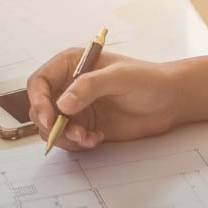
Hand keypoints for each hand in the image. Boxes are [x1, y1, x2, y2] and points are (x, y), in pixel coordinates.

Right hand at [26, 48, 181, 150]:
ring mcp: (78, 107)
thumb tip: (63, 103)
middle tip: (72, 133)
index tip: (50, 118)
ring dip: (66, 137)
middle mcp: (69, 86)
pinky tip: (96, 138)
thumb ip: (89, 86)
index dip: (38, 101)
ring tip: (88, 137)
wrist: (170, 100)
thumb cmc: (148, 79)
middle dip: (51, 124)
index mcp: (71, 64)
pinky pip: (69, 139)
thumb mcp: (119, 77)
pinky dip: (78, 143)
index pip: (39, 83)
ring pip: (53, 127)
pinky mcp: (87, 125)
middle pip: (40, 108)